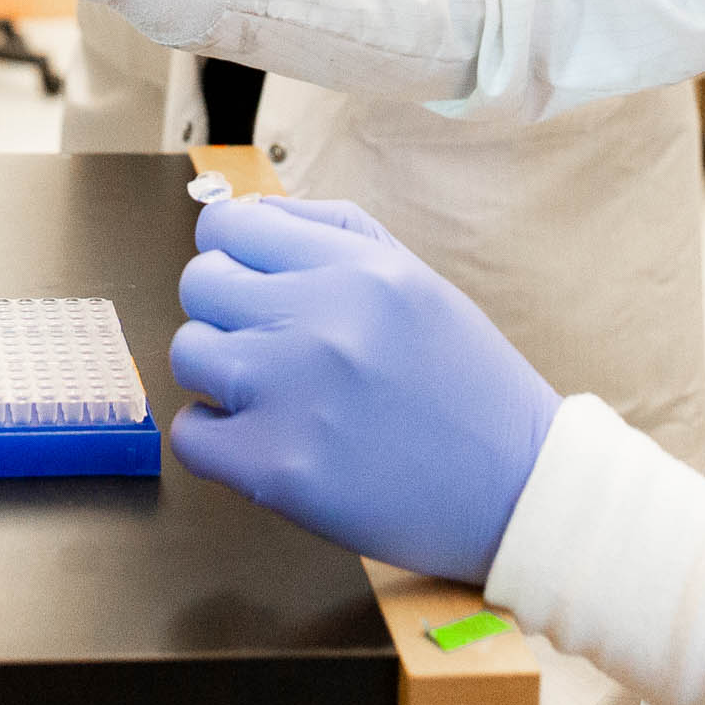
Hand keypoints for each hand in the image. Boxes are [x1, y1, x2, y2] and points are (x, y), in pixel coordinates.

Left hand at [168, 197, 561, 586]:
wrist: (517, 491)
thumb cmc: (465, 385)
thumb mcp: (417, 280)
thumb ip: (331, 234)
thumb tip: (245, 213)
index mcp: (357, 270)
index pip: (230, 226)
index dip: (231, 252)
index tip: (248, 278)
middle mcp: (320, 321)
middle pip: (200, 284)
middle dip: (224, 310)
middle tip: (265, 341)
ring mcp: (292, 397)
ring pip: (187, 352)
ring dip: (218, 372)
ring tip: (269, 393)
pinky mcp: (275, 469)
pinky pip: (189, 434)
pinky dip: (215, 438)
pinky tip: (262, 439)